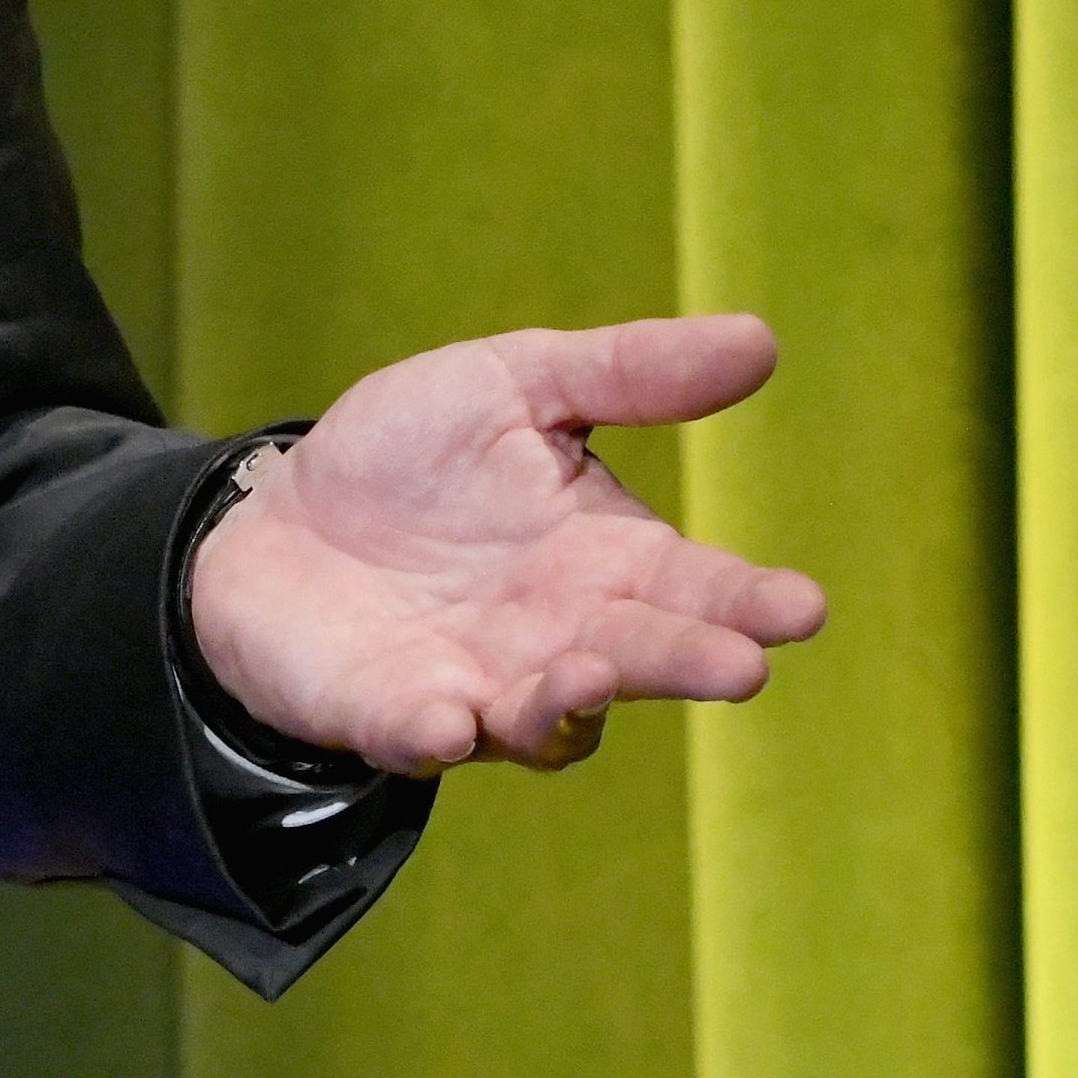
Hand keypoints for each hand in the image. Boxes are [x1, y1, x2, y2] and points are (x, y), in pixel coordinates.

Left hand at [186, 314, 824, 772]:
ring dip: (569, 702)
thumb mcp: (515, 386)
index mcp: (605, 560)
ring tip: (587, 669)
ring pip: (547, 716)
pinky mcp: (393, 715)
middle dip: (687, 661)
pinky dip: (435, 735)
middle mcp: (561, 639)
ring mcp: (481, 687)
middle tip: (739, 664)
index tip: (802, 606)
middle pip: (638, 657)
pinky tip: (445, 720)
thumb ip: (627, 372)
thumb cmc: (410, 458)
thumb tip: (763, 340)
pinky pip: (422, 738)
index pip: (695, 586)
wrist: (275, 519)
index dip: (749, 600)